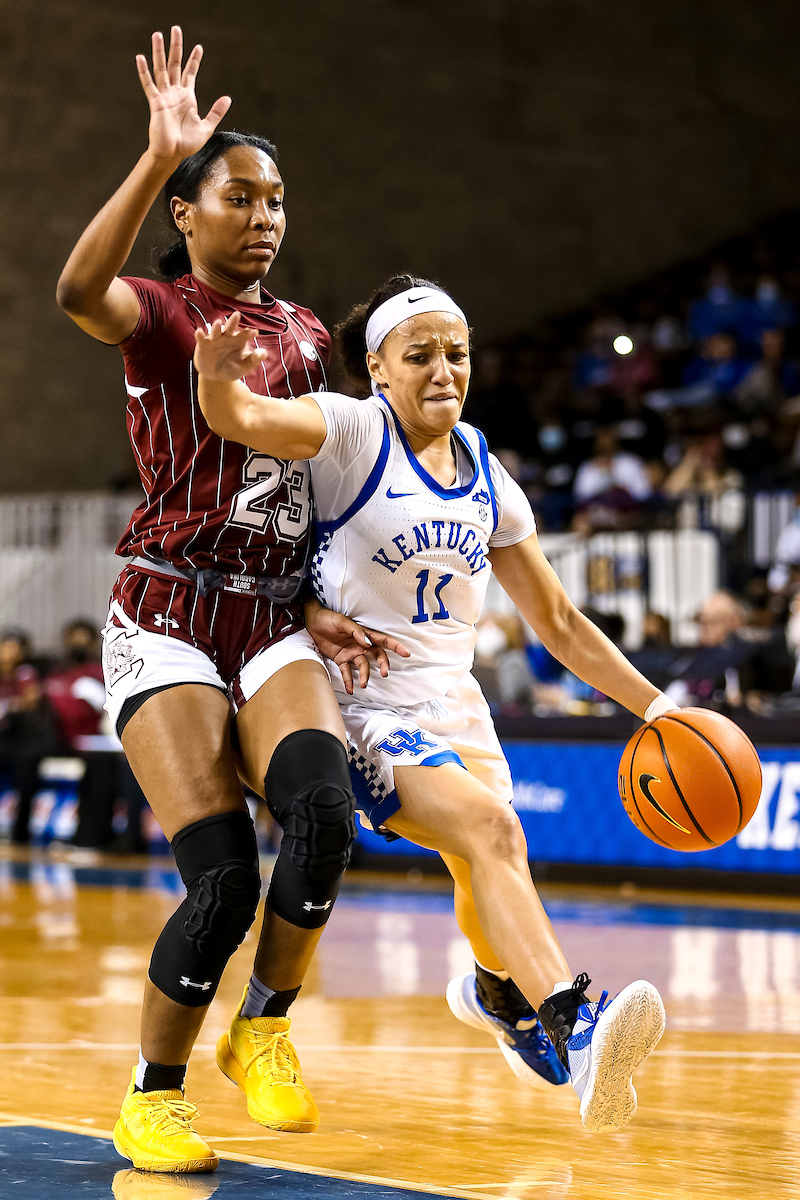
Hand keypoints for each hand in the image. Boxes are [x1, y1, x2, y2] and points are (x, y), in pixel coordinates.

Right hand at [137, 26, 230, 163]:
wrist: (173, 154)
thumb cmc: (187, 144)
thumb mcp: (206, 127)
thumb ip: (216, 112)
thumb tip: (228, 98)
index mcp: (188, 98)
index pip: (191, 73)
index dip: (194, 60)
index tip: (199, 46)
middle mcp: (175, 93)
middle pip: (175, 64)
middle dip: (176, 47)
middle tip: (176, 29)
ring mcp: (165, 97)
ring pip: (161, 69)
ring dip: (159, 52)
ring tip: (157, 34)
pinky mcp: (156, 103)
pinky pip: (149, 84)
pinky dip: (144, 71)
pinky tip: (140, 57)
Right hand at [194, 312, 265, 380]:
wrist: (217, 378)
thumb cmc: (233, 369)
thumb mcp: (245, 366)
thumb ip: (254, 359)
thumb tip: (262, 354)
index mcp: (239, 340)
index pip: (245, 334)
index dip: (249, 333)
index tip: (254, 333)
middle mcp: (227, 337)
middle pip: (230, 327)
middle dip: (233, 321)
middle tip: (237, 315)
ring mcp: (215, 340)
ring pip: (216, 331)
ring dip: (217, 327)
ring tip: (219, 323)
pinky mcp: (203, 345)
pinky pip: (201, 338)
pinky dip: (200, 334)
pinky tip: (200, 332)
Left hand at [304, 600, 410, 695]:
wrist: (311, 622)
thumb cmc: (328, 618)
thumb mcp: (341, 622)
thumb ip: (355, 632)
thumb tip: (366, 642)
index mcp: (363, 634)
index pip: (382, 640)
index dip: (395, 646)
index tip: (406, 653)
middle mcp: (360, 645)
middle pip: (376, 656)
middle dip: (382, 664)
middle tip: (384, 672)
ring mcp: (351, 653)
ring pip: (363, 667)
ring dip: (365, 676)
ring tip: (363, 684)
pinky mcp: (340, 660)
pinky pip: (347, 672)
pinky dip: (349, 681)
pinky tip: (351, 689)